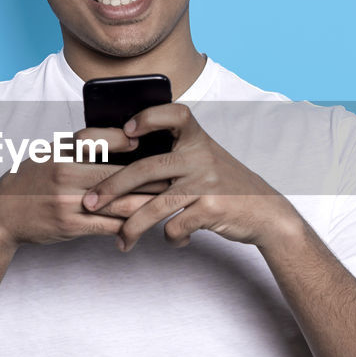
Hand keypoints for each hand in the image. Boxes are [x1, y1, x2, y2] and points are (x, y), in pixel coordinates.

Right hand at [0, 126, 154, 247]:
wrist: (1, 215)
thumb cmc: (30, 181)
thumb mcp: (48, 154)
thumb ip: (79, 147)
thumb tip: (123, 139)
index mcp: (59, 153)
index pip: (94, 138)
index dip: (121, 138)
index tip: (143, 138)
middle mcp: (63, 175)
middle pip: (115, 173)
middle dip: (148, 175)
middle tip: (173, 174)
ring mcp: (67, 202)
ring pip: (117, 202)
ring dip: (145, 202)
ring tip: (167, 199)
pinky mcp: (70, 225)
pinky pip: (108, 224)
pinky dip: (128, 224)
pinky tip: (144, 222)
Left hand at [80, 103, 303, 250]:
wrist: (266, 212)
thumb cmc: (226, 185)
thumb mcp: (205, 158)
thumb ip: (174, 154)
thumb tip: (125, 152)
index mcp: (197, 139)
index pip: (174, 115)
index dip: (148, 118)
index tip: (126, 131)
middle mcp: (201, 156)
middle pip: (146, 168)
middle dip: (111, 188)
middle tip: (89, 202)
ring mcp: (207, 183)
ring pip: (156, 205)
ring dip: (131, 226)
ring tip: (121, 241)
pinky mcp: (212, 209)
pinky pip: (176, 226)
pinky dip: (171, 238)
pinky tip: (173, 240)